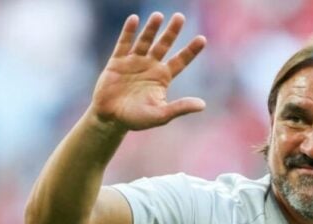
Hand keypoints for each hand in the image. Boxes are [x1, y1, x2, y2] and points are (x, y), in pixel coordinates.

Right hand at [91, 12, 206, 131]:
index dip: (191, 50)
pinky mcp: (117, 62)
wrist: (110, 119)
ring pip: (144, 41)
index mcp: (162, 77)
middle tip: (180, 17)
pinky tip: (134, 19)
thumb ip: (180, 108)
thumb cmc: (136, 119)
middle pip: (164, 45)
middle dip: (172, 32)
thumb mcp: (160, 114)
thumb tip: (202, 105)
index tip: (202, 39)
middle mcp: (150, 66)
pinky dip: (128, 32)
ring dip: (151, 29)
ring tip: (158, 16)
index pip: (180, 60)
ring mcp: (133, 62)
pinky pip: (123, 44)